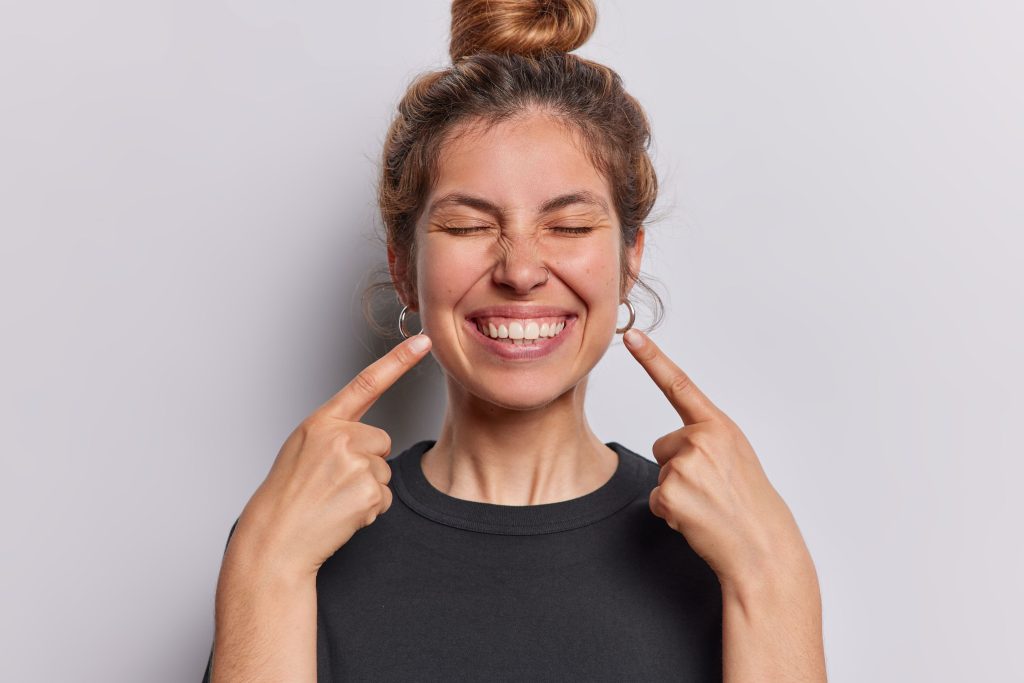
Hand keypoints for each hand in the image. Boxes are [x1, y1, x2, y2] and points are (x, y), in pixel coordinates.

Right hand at [227, 334, 432, 578]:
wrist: (276, 539)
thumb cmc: (287, 496)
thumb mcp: (303, 449)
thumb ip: (335, 434)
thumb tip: (371, 441)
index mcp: (321, 422)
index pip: (366, 383)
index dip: (398, 360)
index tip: (424, 341)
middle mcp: (339, 437)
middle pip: (381, 441)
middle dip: (366, 462)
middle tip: (332, 483)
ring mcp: (354, 464)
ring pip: (383, 471)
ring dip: (365, 489)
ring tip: (332, 500)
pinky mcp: (367, 491)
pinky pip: (385, 497)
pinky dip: (369, 510)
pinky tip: (341, 514)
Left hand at [622, 329, 810, 590]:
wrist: (762, 548)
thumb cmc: (749, 504)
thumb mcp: (735, 457)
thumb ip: (706, 439)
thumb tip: (672, 445)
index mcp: (720, 427)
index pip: (681, 386)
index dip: (653, 358)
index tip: (632, 336)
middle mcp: (702, 439)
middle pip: (663, 445)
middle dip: (679, 467)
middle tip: (712, 490)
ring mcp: (685, 466)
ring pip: (661, 473)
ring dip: (678, 492)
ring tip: (710, 506)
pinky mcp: (670, 493)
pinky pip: (657, 499)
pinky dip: (672, 513)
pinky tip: (699, 519)